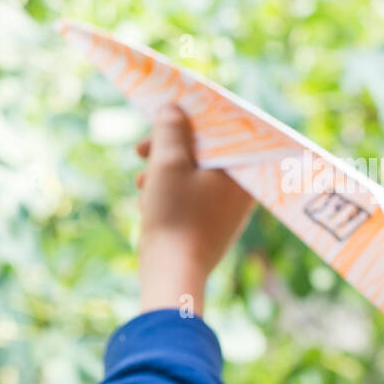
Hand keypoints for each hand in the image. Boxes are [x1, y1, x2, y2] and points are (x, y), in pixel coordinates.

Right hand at [134, 103, 255, 314]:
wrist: (173, 274)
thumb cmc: (174, 215)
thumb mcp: (167, 163)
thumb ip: (170, 129)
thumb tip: (172, 109)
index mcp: (243, 168)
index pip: (221, 127)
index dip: (188, 118)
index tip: (162, 119)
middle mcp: (244, 189)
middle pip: (205, 152)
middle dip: (169, 149)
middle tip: (140, 152)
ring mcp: (230, 212)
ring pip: (195, 176)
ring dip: (164, 173)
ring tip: (140, 185)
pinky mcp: (214, 229)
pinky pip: (193, 198)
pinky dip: (170, 194)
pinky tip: (147, 205)